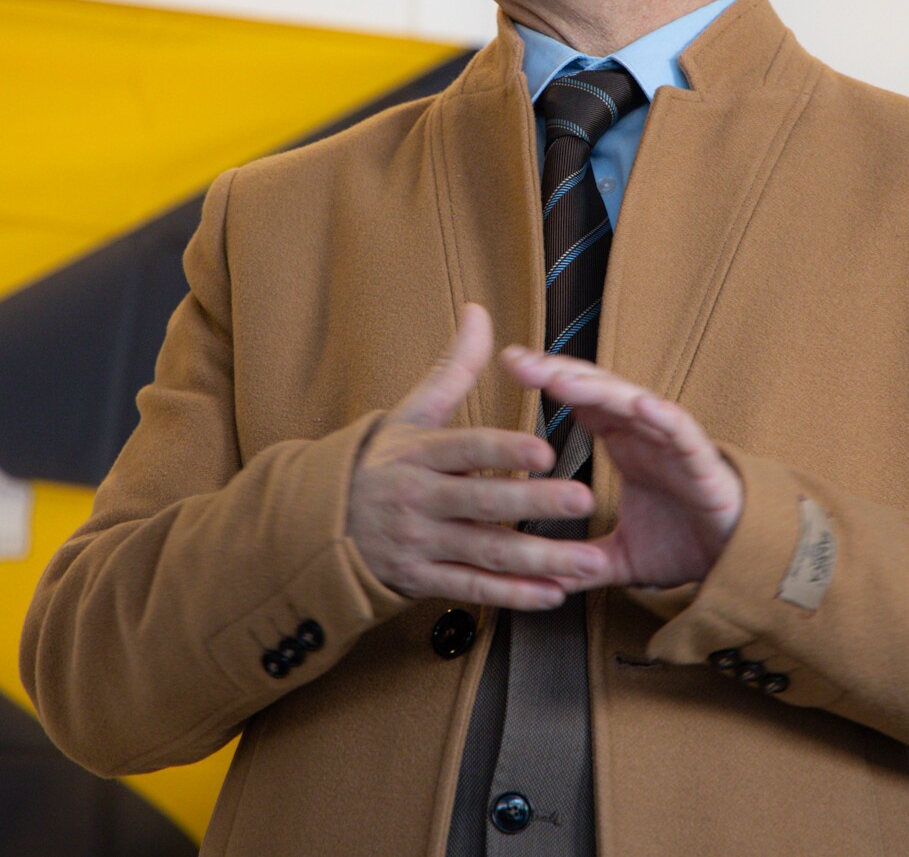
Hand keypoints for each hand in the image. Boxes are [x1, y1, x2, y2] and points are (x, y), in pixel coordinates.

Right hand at [347, 305, 605, 610]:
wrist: (321, 526)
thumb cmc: (382, 461)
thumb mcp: (412, 413)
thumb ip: (454, 368)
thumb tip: (480, 312)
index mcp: (418, 454)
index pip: (465, 448)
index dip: (504, 449)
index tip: (545, 449)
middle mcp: (417, 500)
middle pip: (481, 502)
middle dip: (534, 503)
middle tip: (583, 499)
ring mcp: (418, 544)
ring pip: (485, 552)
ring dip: (539, 559)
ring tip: (587, 561)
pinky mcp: (421, 581)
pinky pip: (472, 590)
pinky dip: (512, 596)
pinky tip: (552, 594)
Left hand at [500, 348, 742, 590]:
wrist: (735, 562)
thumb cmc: (684, 544)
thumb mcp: (620, 557)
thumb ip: (581, 562)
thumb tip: (540, 581)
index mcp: (624, 443)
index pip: (582, 401)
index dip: (549, 381)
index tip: (510, 366)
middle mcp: (644, 433)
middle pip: (597, 390)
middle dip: (557, 371)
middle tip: (515, 359)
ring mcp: (672, 441)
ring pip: (631, 402)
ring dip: (596, 388)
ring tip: (559, 378)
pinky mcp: (700, 459)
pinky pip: (679, 430)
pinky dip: (660, 415)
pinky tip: (638, 404)